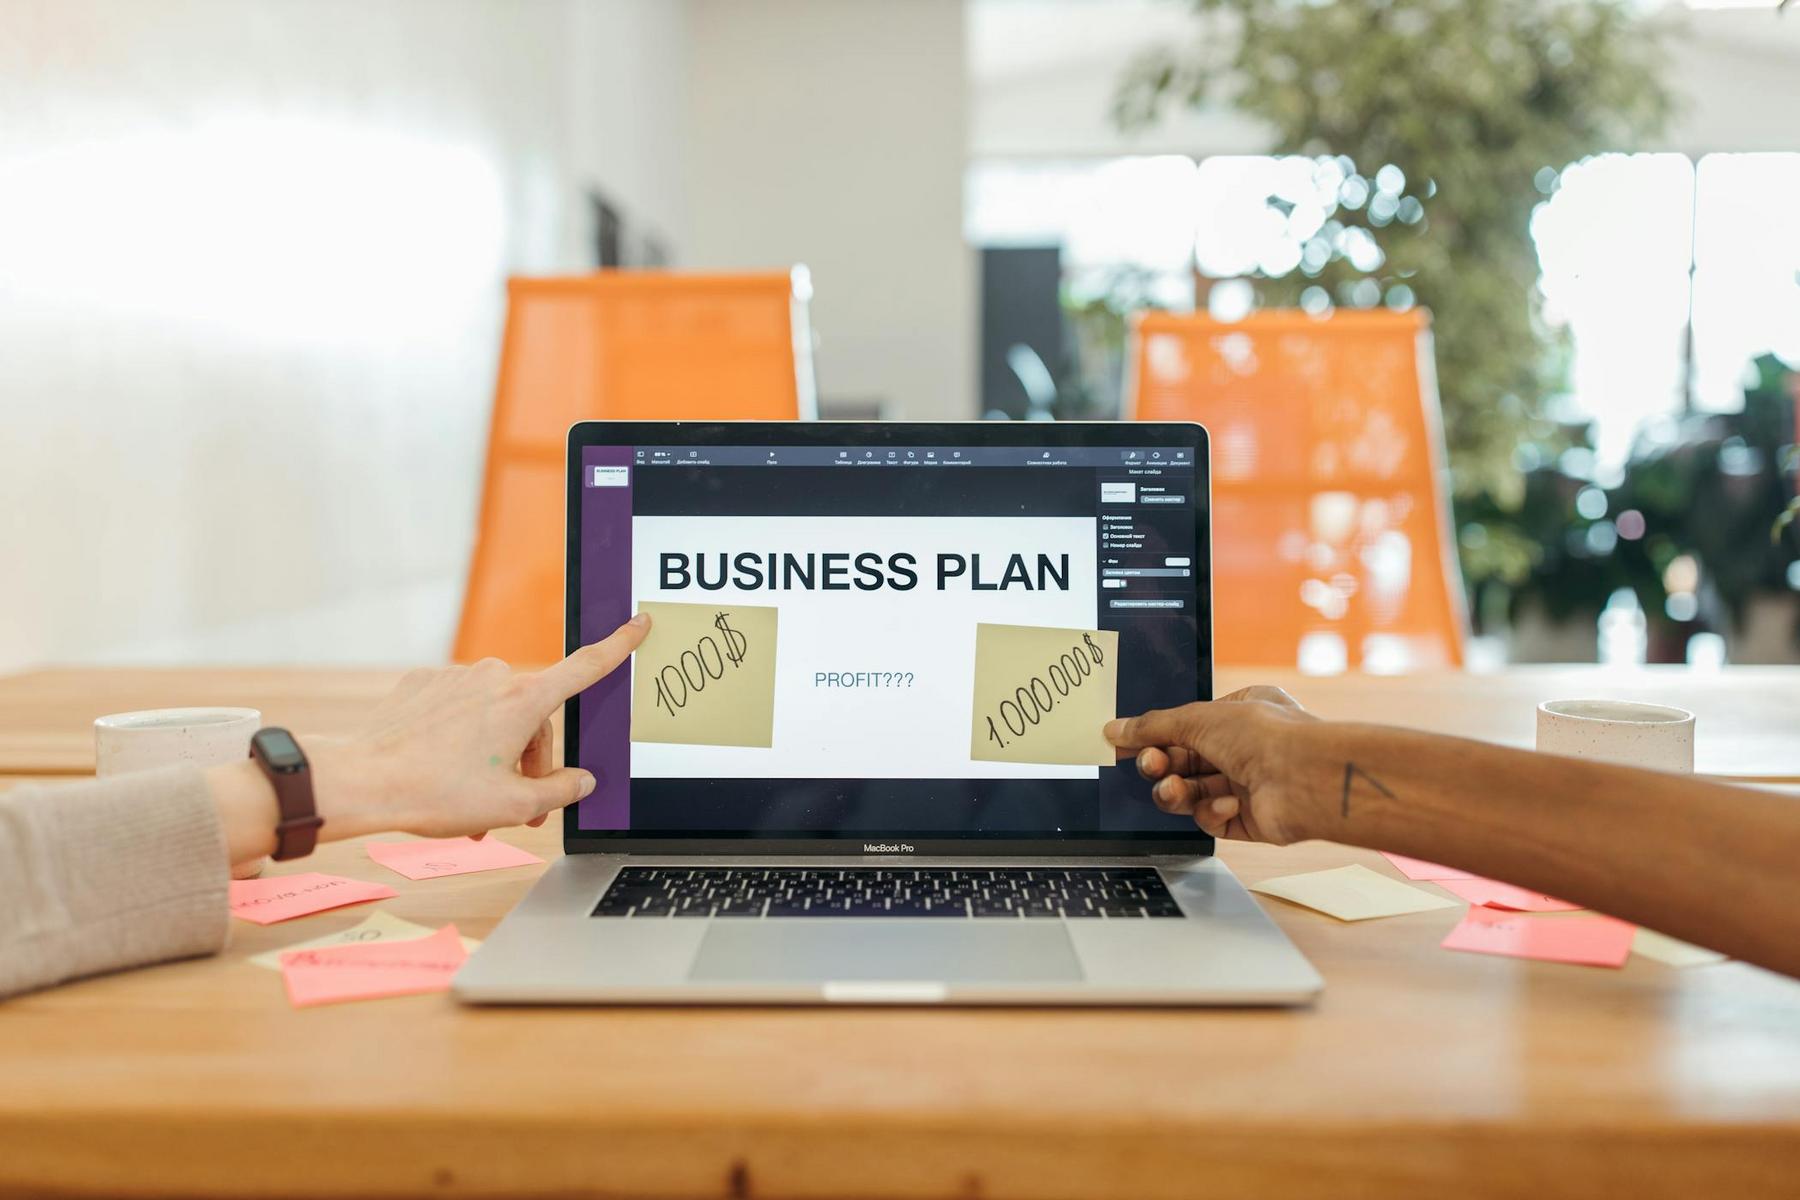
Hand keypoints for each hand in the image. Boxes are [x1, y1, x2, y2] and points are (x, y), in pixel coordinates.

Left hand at [306, 615, 650, 840]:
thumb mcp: (513, 807)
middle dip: (531, 762)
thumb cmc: (438, 794)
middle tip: (518, 809)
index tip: (638, 623)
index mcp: (524, 700)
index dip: (619, 646)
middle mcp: (493, 677)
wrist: (364, 782)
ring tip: (474, 807)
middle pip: (535, 717)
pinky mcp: (424, 685)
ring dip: (495, 757)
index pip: (586, 667)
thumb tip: (581, 781)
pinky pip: (459, 712)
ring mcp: (456, 678)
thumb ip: (559, 791)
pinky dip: (461, 741)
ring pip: (495, 718)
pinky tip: (444, 773)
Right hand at [1103, 686, 1325, 844]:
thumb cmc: (1266, 736)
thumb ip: (1153, 727)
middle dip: (1163, 765)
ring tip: (1174, 790)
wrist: (1308, 778)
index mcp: (1238, 713)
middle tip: (1152, 766)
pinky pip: (1213, 819)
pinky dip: (1213, 813)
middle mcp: (1245, 748)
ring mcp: (1248, 785)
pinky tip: (1227, 804)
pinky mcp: (1250, 820)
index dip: (1154, 737)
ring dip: (1178, 792)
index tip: (1125, 745)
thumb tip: (1116, 730)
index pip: (1185, 727)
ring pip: (1192, 793)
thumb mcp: (1197, 719)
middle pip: (1184, 762)